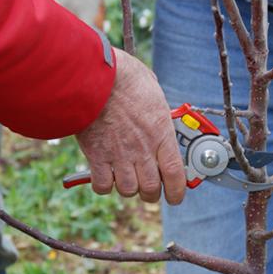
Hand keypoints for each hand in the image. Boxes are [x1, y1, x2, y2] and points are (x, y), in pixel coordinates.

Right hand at [75, 48, 185, 203]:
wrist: (94, 76)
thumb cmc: (125, 77)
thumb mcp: (154, 91)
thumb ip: (158, 110)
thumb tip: (159, 112)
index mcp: (161, 132)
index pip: (175, 173)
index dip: (178, 191)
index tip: (176, 196)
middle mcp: (142, 149)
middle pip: (151, 188)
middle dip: (152, 193)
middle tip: (149, 187)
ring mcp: (118, 154)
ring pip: (128, 190)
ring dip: (129, 188)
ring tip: (127, 177)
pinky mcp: (96, 156)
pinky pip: (102, 185)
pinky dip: (105, 185)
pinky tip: (106, 174)